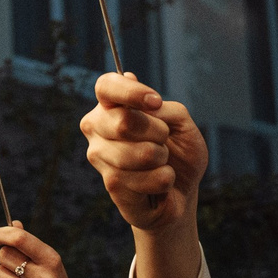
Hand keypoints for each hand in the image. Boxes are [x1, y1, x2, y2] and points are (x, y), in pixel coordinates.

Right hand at [79, 73, 205, 231]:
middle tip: (163, 140)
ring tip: (159, 163)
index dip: (131, 92)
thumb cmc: (177, 152)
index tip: (155, 102)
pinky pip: (148, 178)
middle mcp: (96, 126)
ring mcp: (98, 155)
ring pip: (141, 153)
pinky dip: (164, 179)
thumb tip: (150, 107)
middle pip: (124, 121)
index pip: (106, 86)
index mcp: (111, 104)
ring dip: (162, 158)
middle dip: (158, 132)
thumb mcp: (180, 123)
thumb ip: (166, 109)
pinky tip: (157, 184)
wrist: (180, 190)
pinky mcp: (111, 183)